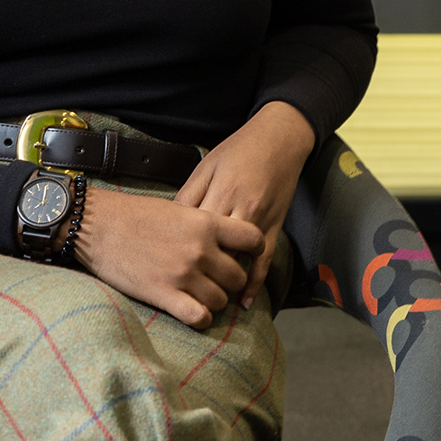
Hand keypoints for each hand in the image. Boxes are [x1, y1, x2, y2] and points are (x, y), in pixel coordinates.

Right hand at [71, 188, 265, 329]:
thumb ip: (204, 225)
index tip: (244, 255)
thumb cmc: (135, 214)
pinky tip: (192, 311)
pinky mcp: (164, 295)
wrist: (97, 225)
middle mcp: (200, 250)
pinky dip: (200, 318)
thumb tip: (225, 241)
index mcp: (206, 223)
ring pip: (222, 300)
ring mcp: (183, 274)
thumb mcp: (178, 209)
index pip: (253, 239)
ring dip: (214, 300)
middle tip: (216, 279)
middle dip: (230, 280)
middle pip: (239, 276)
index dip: (253, 250)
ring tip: (201, 294)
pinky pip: (199, 317)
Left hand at [177, 101, 314, 311]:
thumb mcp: (206, 165)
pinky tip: (243, 300)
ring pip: (237, 260)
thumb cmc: (239, 149)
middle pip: (213, 251)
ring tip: (205, 303)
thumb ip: (189, 194)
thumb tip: (170, 221)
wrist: (280, 138)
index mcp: (218, 193)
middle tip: (178, 291)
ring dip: (222, 282)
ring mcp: (259, 220)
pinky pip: (265, 260)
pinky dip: (254, 282)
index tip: (159, 265)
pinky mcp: (275, 226)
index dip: (175, 250)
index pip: (193, 232)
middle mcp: (239, 209)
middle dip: (196, 272)